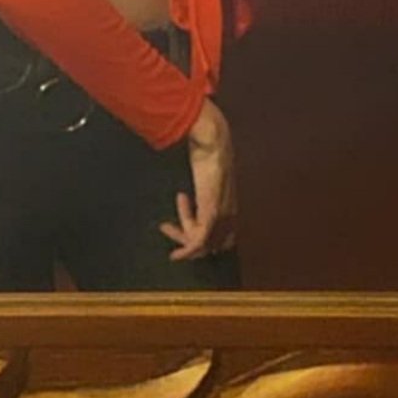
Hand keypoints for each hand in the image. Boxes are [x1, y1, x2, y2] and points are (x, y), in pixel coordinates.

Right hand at [159, 98, 237, 260]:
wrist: (213, 143)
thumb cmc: (208, 152)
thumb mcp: (205, 171)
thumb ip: (202, 181)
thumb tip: (190, 178)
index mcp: (231, 205)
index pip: (225, 238)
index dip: (207, 242)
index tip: (185, 231)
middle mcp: (230, 215)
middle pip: (212, 244)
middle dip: (188, 239)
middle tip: (167, 228)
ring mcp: (222, 216)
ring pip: (202, 244)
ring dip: (181, 239)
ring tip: (166, 225)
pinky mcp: (211, 214)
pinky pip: (199, 241)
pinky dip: (187, 250)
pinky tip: (176, 254)